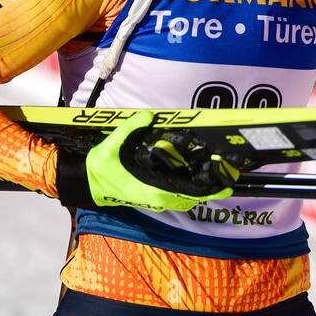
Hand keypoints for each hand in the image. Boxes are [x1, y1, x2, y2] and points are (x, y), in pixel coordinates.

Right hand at [56, 111, 234, 211]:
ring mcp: (154, 199)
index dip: (208, 190)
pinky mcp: (152, 197)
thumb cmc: (100, 167)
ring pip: (184, 199)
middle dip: (209, 190)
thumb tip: (148, 116)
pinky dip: (189, 189)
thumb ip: (130, 129)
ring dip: (200, 190)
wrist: (87, 183)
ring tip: (217, 177)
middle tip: (228, 177)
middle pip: (190, 198)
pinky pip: (176, 196)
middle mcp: (156, 198)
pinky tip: (195, 177)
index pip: (186, 193)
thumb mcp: (112, 145)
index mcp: (151, 188)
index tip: (225, 185)